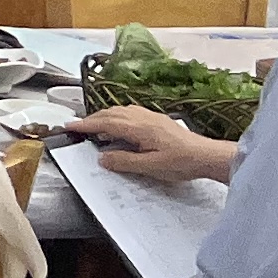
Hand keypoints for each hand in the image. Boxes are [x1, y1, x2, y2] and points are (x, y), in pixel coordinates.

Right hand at [71, 106, 230, 185]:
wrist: (207, 156)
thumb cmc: (182, 162)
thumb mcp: (150, 167)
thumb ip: (124, 161)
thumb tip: (103, 157)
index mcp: (139, 128)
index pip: (106, 123)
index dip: (86, 125)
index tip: (70, 126)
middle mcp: (144, 118)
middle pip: (111, 113)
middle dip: (92, 119)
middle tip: (78, 127)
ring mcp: (152, 117)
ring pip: (121, 111)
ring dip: (104, 116)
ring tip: (95, 125)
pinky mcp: (159, 120)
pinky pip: (131, 112)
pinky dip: (117, 116)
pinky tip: (120, 124)